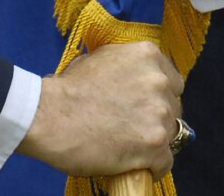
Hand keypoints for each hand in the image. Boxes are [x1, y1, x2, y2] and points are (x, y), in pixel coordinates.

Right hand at [16, 41, 181, 177]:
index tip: (143, 107)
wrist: (50, 116)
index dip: (157, 96)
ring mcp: (159, 113)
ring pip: (170, 135)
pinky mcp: (154, 144)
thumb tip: (130, 77)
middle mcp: (158, 81)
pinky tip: (134, 165)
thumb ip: (125, 67)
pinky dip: (152, 167)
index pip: (172, 82)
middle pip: (173, 108)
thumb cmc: (67, 90)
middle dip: (156, 119)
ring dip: (152, 142)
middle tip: (132, 127)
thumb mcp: (98, 59)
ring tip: (128, 147)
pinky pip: (165, 162)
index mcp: (147, 56)